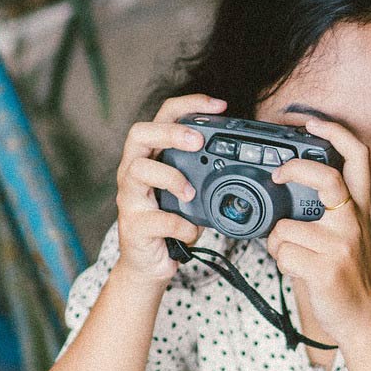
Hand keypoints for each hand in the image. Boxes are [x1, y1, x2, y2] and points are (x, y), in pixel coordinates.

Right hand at [114, 94, 226, 283]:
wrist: (148, 265)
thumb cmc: (168, 224)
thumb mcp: (188, 194)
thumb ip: (203, 176)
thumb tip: (241, 165)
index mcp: (150, 158)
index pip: (162, 117)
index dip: (188, 105)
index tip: (218, 106)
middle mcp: (133, 172)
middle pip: (140, 134)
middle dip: (171, 132)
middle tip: (198, 141)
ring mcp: (129, 198)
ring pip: (139, 170)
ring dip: (172, 177)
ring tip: (190, 193)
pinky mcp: (134, 225)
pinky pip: (157, 218)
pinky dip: (180, 224)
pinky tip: (191, 229)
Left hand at [265, 119, 370, 340]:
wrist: (365, 319)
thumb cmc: (351, 275)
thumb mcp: (351, 234)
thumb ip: (330, 210)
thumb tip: (287, 191)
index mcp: (360, 208)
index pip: (357, 157)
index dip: (334, 133)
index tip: (312, 124)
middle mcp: (354, 221)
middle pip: (326, 177)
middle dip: (294, 169)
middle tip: (278, 175)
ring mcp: (342, 245)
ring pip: (286, 227)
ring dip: (277, 242)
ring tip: (292, 255)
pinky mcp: (326, 268)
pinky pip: (283, 253)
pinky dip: (280, 262)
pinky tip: (295, 269)